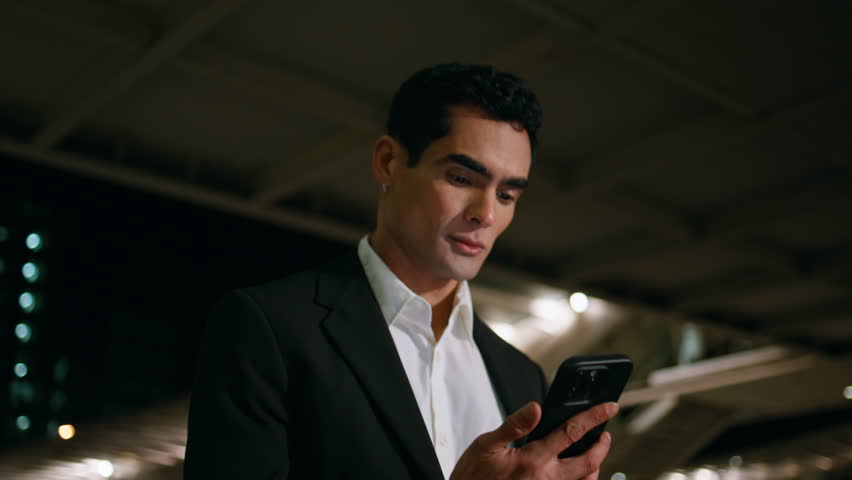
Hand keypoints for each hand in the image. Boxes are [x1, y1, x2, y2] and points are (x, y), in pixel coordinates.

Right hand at [449, 401, 618, 479]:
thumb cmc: (472, 477)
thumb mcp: (485, 445)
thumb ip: (514, 425)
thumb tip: (537, 407)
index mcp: (533, 459)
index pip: (572, 432)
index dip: (593, 416)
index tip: (609, 406)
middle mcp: (546, 479)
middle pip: (589, 461)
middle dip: (602, 445)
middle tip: (605, 433)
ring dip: (596, 466)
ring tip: (593, 452)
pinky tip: (579, 473)